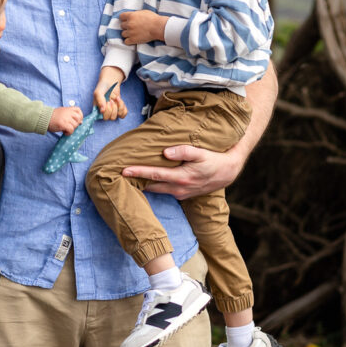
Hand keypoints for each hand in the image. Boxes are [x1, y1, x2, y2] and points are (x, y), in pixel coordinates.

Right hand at [49, 105, 83, 133]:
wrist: (43, 118)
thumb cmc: (53, 117)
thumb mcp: (62, 113)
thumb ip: (70, 115)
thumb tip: (81, 122)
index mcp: (68, 109)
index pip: (78, 110)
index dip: (80, 116)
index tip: (77, 120)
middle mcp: (68, 112)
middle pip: (78, 119)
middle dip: (76, 124)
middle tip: (70, 126)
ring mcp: (66, 118)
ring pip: (75, 125)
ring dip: (72, 129)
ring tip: (66, 130)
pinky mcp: (63, 124)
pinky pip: (71, 130)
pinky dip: (69, 133)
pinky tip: (65, 133)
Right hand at [93, 66, 126, 120]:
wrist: (110, 82)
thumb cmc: (102, 87)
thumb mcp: (98, 92)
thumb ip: (99, 100)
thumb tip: (102, 111)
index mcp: (99, 111)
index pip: (104, 118)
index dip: (108, 111)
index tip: (107, 101)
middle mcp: (106, 112)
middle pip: (112, 118)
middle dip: (113, 108)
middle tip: (111, 100)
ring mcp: (113, 111)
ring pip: (118, 115)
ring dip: (119, 106)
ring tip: (116, 98)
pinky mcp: (119, 109)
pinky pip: (124, 113)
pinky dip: (123, 107)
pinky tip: (119, 100)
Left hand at [119, 10, 162, 44]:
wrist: (158, 27)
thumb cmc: (153, 19)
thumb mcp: (143, 12)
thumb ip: (135, 14)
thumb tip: (132, 16)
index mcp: (131, 16)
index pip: (121, 16)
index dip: (124, 18)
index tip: (126, 20)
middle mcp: (129, 24)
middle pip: (122, 26)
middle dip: (126, 26)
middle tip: (132, 27)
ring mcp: (130, 32)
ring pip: (123, 34)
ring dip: (127, 34)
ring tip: (133, 34)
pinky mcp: (133, 40)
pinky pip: (125, 41)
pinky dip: (128, 41)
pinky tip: (132, 39)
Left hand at [122, 144, 244, 199]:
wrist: (227, 172)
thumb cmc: (213, 160)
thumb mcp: (201, 153)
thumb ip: (184, 151)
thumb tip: (166, 152)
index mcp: (181, 178)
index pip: (154, 174)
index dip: (138, 172)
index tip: (123, 170)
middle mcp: (178, 189)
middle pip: (151, 186)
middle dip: (135, 182)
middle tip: (118, 176)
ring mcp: (180, 194)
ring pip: (157, 190)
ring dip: (143, 185)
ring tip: (128, 179)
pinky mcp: (182, 195)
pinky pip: (164, 191)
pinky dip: (154, 186)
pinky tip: (145, 181)